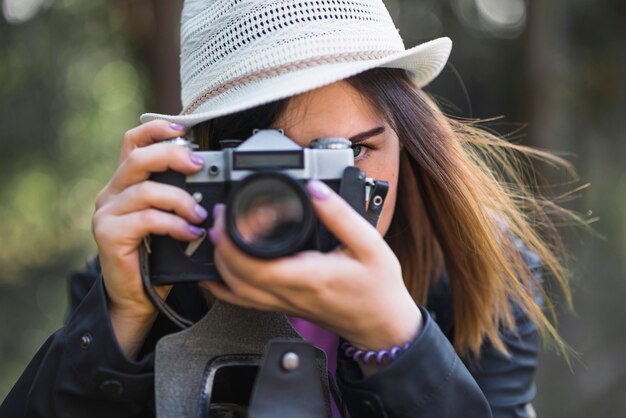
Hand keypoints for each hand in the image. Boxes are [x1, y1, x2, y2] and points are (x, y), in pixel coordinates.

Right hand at [92, 120, 207, 356]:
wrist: (137, 297)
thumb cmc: (157, 257)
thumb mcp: (170, 220)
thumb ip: (180, 198)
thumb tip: (214, 184)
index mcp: (126, 183)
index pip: (133, 143)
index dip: (155, 129)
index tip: (181, 127)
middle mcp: (112, 192)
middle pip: (139, 158)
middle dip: (173, 155)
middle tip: (199, 165)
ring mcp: (106, 212)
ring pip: (146, 190)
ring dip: (180, 200)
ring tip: (200, 216)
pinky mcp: (107, 233)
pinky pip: (146, 219)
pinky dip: (174, 224)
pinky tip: (190, 233)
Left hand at [201, 180, 422, 351]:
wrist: (382, 324)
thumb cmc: (378, 288)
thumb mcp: (369, 244)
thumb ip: (340, 215)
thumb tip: (315, 189)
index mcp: (309, 277)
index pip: (256, 266)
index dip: (233, 241)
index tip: (230, 214)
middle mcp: (290, 294)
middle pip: (236, 278)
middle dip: (219, 246)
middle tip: (221, 216)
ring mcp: (284, 304)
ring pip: (235, 291)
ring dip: (220, 263)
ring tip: (220, 235)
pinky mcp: (283, 306)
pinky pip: (244, 301)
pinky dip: (224, 286)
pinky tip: (217, 273)